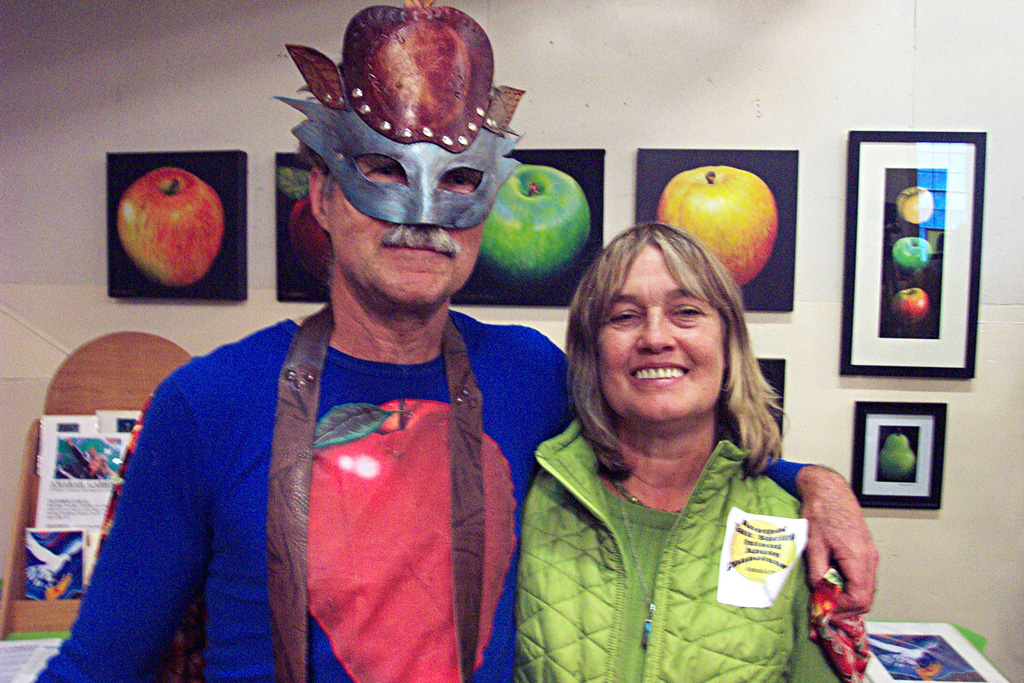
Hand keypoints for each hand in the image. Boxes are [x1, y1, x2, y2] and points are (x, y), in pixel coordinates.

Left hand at [796, 465, 878, 617]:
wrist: (830, 491)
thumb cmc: (822, 512)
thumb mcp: (813, 545)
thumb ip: (817, 572)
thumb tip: (820, 593)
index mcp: (858, 557)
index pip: (859, 597)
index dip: (842, 608)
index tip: (824, 609)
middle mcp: (870, 558)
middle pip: (866, 598)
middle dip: (845, 608)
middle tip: (824, 610)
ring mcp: (871, 555)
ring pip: (866, 590)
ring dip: (848, 599)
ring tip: (826, 598)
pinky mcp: (867, 552)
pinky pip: (863, 578)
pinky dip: (851, 587)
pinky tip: (833, 584)